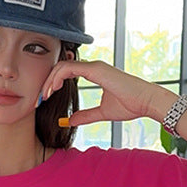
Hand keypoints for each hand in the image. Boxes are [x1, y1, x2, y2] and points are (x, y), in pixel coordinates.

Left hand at [39, 60, 172, 128]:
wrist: (146, 102)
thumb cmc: (130, 105)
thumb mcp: (102, 112)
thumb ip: (86, 115)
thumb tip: (70, 121)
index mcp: (95, 73)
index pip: (67, 72)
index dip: (53, 83)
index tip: (46, 97)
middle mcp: (93, 67)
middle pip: (61, 67)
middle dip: (47, 81)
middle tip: (40, 97)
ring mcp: (95, 66)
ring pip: (62, 65)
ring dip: (50, 80)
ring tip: (44, 94)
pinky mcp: (96, 70)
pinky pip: (70, 68)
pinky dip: (58, 77)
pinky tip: (53, 89)